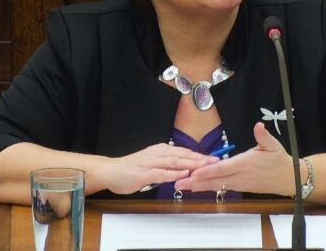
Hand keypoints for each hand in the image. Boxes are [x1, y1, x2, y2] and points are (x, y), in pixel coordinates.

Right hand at [100, 143, 218, 193]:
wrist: (110, 171)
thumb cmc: (132, 169)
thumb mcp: (153, 164)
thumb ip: (167, 165)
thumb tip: (184, 168)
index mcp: (161, 150)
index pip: (184, 152)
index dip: (200, 155)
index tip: (214, 158)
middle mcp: (157, 154)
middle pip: (183, 155)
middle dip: (200, 158)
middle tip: (215, 161)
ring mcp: (150, 163)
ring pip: (174, 162)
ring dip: (191, 163)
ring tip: (204, 166)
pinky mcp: (144, 173)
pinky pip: (161, 173)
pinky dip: (173, 173)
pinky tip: (183, 174)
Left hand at [174, 122, 295, 195]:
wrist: (289, 179)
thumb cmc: (280, 161)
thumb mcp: (273, 145)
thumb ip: (264, 136)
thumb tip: (259, 126)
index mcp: (245, 164)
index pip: (223, 168)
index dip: (207, 171)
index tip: (193, 173)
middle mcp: (240, 176)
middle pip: (214, 180)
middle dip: (195, 182)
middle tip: (178, 183)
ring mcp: (239, 184)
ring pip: (215, 186)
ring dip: (198, 186)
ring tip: (182, 186)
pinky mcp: (239, 187)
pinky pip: (220, 187)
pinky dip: (207, 187)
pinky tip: (196, 187)